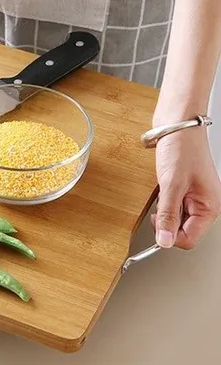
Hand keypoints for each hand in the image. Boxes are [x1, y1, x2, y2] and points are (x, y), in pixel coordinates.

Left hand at [152, 127, 220, 248]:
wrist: (177, 122)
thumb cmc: (182, 147)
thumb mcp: (171, 184)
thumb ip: (167, 214)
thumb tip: (164, 242)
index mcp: (209, 207)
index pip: (189, 239)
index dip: (169, 235)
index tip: (155, 224)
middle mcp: (203, 203)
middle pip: (181, 230)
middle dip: (165, 222)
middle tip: (157, 204)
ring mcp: (193, 195)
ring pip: (174, 217)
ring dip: (163, 210)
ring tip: (162, 191)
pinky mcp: (182, 187)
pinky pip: (170, 204)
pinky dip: (161, 201)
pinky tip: (160, 188)